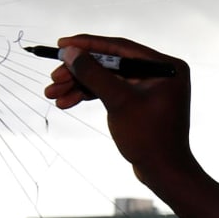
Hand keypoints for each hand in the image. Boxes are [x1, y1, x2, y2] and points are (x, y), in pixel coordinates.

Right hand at [42, 34, 198, 182]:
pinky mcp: (139, 102)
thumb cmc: (148, 138)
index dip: (88, 45)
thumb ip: (94, 74)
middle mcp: (160, 73)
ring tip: (52, 94)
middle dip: (79, 72)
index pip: (120, 48)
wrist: (163, 173)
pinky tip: (66, 101)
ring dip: (79, 86)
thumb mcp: (118, 102)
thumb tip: (70, 52)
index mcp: (166, 66)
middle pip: (110, 64)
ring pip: (107, 79)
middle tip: (53, 78)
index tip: (62, 44)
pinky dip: (90, 96)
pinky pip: (111, 92)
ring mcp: (149, 88)